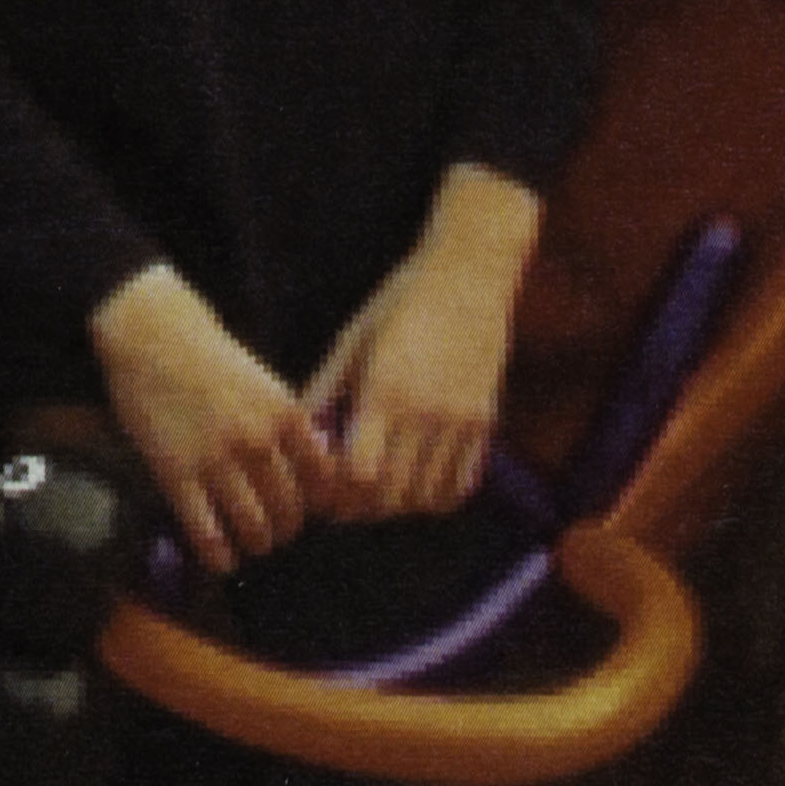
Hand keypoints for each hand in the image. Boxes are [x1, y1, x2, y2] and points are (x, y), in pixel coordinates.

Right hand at [87, 267, 327, 578]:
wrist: (153, 337)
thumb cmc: (211, 359)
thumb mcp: (265, 383)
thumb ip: (292, 426)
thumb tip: (318, 469)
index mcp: (285, 415)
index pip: (321, 481)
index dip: (318, 505)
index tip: (310, 514)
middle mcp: (257, 441)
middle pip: (288, 510)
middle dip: (286, 531)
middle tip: (278, 534)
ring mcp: (216, 460)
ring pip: (252, 527)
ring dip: (257, 544)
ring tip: (252, 545)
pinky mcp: (176, 474)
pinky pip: (206, 531)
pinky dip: (218, 555)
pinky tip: (222, 561)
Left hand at [298, 238, 524, 524]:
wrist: (468, 277)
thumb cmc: (398, 303)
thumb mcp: (352, 342)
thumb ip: (325, 392)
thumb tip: (300, 439)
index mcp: (384, 392)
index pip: (359, 474)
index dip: (337, 494)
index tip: (324, 492)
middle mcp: (424, 413)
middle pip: (391, 496)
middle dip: (362, 508)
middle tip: (346, 502)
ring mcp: (459, 421)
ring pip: (426, 498)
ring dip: (399, 506)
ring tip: (381, 492)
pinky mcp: (484, 423)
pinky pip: (461, 485)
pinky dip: (436, 496)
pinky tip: (418, 482)